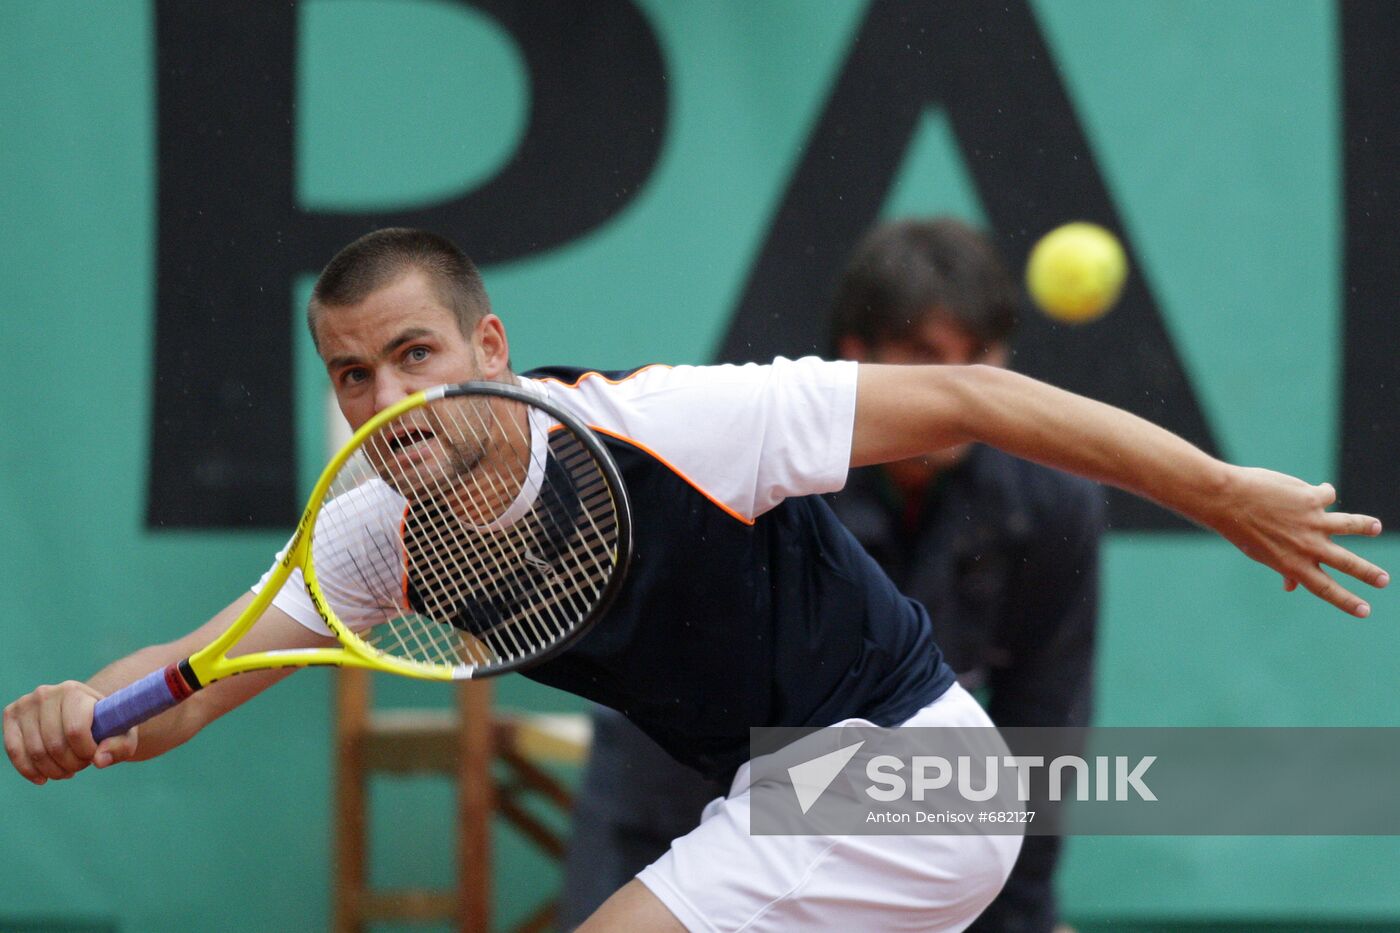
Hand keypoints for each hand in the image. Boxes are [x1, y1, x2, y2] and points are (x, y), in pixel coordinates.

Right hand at [3, 681, 137, 783]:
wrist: (83, 712)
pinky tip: (43, 778)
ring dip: (53, 770)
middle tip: (81, 765)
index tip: (94, 755)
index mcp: (75, 692)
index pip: (75, 730)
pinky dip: (29, 770)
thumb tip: (99, 760)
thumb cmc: (106, 725)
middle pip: (54, 745)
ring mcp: (26, 704)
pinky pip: (14, 750)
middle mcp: (47, 694)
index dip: (86, 752)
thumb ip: (121, 746)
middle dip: (71, 764)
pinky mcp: (11, 715)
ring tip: (68, 770)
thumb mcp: (123, 733)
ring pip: (35, 751)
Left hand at [1209, 467, 1386, 616]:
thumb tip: (1291, 587)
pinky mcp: (1311, 499)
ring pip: (1350, 525)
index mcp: (1293, 564)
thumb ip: (1282, 568)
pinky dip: (1325, 493)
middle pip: (1346, 563)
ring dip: (1365, 525)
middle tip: (1385, 581)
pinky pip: (1327, 495)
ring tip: (1375, 528)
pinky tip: (1320, 491)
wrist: (1226, 499)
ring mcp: (1312, 522)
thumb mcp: (1261, 553)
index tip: (1365, 612)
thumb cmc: (1241, 528)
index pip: (1326, 589)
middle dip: (1368, 573)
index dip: (1347, 601)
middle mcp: (1306, 546)